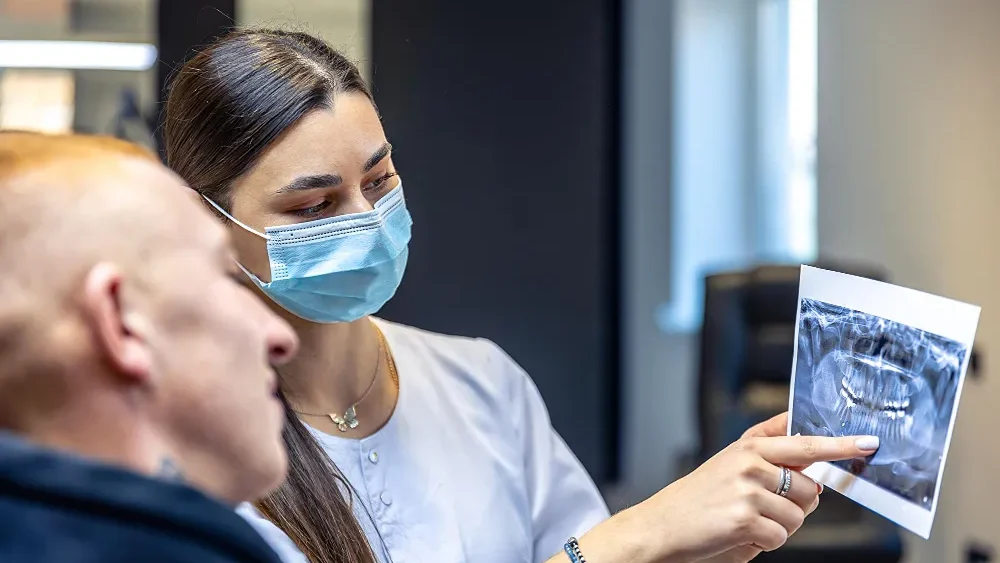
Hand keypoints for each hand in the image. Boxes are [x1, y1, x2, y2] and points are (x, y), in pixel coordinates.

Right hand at [632, 413, 876, 562]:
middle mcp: (749, 461)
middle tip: (764, 507)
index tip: (868, 443)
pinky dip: (765, 543)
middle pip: (809, 485)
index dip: (839, 443)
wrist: (659, 527)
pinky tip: (740, 534)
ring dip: (779, 527)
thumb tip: (815, 479)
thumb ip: (770, 463)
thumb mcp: (730, 469)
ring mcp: (747, 488)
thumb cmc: (696, 502)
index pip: (803, 439)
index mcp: (748, 446)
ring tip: (746, 521)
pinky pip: (781, 536)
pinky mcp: (744, 517)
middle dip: (797, 504)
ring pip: (798, 516)